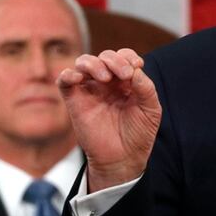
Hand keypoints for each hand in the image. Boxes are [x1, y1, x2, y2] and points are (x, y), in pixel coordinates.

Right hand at [57, 49, 161, 191]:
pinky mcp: (74, 101)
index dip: (128, 56)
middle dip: (115, 60)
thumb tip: (136, 68)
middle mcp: (107, 82)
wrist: (123, 159)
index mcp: (126, 81)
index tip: (137, 66)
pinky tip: (78, 78)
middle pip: (105, 57)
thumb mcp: (151, 109)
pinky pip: (64, 80)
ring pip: (84, 63)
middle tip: (124, 74)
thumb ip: (146, 88)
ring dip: (94, 63)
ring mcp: (90, 90)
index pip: (123, 57)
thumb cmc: (138, 134)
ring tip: (105, 77)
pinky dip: (68, 74)